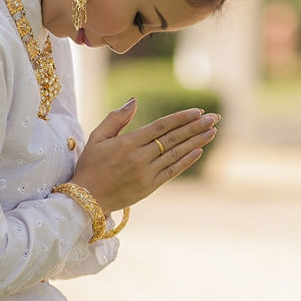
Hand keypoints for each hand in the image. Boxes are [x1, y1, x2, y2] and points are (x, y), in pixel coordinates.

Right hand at [71, 99, 218, 211]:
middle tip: (214, 117)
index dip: (181, 118)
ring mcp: (146, 173)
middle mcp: (140, 157)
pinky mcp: (150, 187)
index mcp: (128, 143)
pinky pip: (172, 171)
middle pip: (173, 138)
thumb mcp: (97, 138)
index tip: (197, 111)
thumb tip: (134, 101)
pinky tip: (199, 151)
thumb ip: (116, 118)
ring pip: (176, 154)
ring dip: (196, 142)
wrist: (86, 200)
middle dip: (195, 127)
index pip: (161, 126)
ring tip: (212, 131)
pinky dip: (186, 161)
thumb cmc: (90, 166)